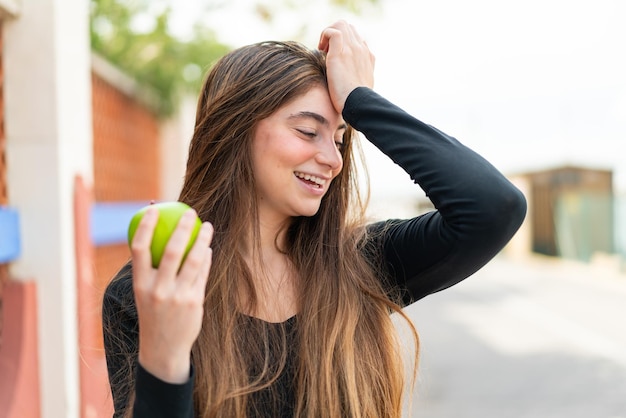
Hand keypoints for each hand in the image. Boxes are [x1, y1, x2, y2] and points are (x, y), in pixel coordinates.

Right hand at [130, 207, 213, 382]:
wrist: (163, 349)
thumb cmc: (153, 312)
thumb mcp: (144, 292)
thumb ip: (149, 268)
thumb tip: (155, 234)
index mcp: (140, 284)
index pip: (139, 248)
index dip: (145, 226)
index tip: (154, 208)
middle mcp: (157, 289)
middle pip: (171, 250)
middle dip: (182, 227)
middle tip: (191, 212)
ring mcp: (177, 296)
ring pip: (193, 260)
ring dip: (202, 240)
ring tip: (208, 226)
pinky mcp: (194, 302)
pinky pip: (202, 274)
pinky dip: (206, 259)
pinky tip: (208, 249)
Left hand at [318, 20, 374, 112]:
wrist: (359, 104)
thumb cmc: (358, 101)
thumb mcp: (363, 87)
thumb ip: (359, 77)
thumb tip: (352, 80)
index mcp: (367, 56)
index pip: (356, 37)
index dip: (343, 41)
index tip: (334, 55)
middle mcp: (361, 49)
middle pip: (348, 27)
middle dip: (335, 34)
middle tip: (326, 51)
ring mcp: (352, 49)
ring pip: (341, 25)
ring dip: (329, 33)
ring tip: (323, 50)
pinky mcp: (340, 54)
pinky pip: (333, 32)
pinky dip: (325, 36)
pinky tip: (321, 50)